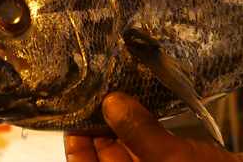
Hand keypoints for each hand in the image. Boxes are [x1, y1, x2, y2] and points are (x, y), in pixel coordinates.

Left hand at [64, 92, 242, 161]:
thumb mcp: (168, 161)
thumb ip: (138, 132)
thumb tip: (112, 103)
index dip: (78, 142)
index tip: (74, 110)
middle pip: (108, 155)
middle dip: (102, 124)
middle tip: (97, 90)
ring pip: (132, 147)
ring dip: (126, 121)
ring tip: (119, 89)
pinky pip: (157, 142)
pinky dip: (150, 124)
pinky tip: (146, 101)